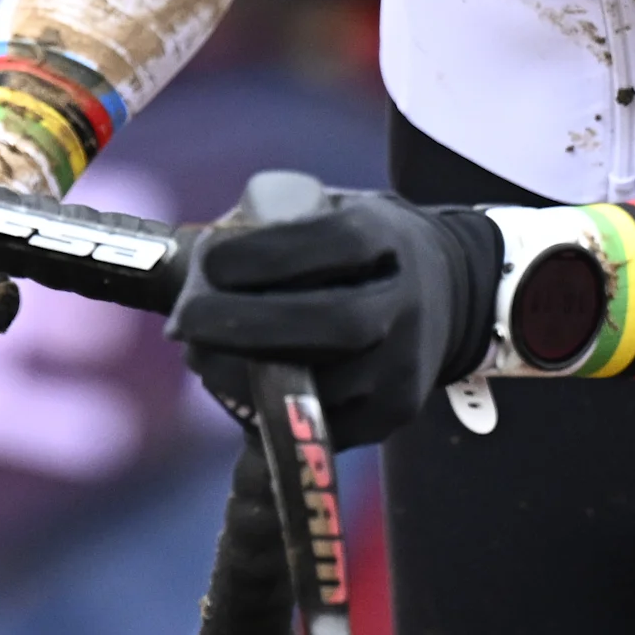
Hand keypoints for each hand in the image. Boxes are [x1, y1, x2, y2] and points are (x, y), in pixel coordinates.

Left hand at [167, 189, 501, 446]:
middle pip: (330, 323)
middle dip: (245, 325)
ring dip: (245, 377)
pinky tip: (238, 386)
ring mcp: (405, 364)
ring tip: (201, 356)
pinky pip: (325, 424)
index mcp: (385, 239)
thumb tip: (193, 265)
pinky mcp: (395, 411)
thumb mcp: (330, 211)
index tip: (210, 262)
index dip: (263, 255)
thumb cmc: (358, 251)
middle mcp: (405, 302)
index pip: (331, 244)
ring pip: (323, 385)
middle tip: (184, 323)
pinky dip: (270, 410)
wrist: (449, 294)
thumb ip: (272, 223)